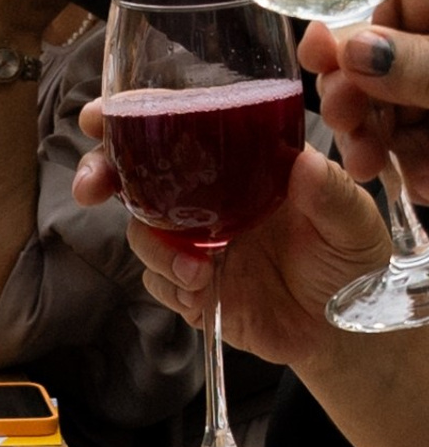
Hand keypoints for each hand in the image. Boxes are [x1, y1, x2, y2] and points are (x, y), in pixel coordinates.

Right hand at [68, 133, 389, 369]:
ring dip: (153, 246)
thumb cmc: (349, 261)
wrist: (346, 331)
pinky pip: (157, 280)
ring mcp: (192, 242)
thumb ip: (331, 193)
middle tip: (93, 188)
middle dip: (99, 172)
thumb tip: (303, 164)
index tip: (98, 118)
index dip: (128, 115)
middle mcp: (203, 198)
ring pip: (139, 230)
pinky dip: (170, 285)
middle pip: (130, 171)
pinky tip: (201, 292)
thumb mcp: (354, 221)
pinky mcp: (190, 287)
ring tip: (194, 270)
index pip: (172, 124)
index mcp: (235, 164)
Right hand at [302, 0, 428, 193]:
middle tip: (341, 121)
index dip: (352, 27)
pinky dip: (415, 164)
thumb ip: (417, 65)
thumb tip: (350, 50)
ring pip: (397, 106)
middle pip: (383, 57)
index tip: (318, 56)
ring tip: (370, 167)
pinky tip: (419, 185)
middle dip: (356, 95)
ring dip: (377, 140)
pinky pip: (423, 141)